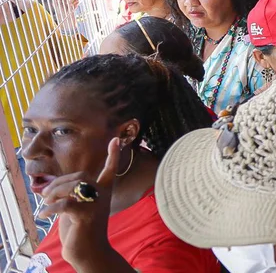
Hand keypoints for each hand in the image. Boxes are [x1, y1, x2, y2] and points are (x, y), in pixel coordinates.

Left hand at [41, 139, 120, 267]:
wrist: (87, 251)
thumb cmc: (80, 229)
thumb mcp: (76, 207)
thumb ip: (70, 194)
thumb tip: (48, 187)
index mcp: (103, 192)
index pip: (110, 170)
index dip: (113, 155)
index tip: (116, 139)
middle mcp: (102, 196)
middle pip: (81, 176)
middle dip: (59, 182)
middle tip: (45, 194)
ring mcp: (95, 206)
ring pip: (74, 187)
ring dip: (54, 193)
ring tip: (45, 202)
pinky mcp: (86, 216)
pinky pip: (65, 204)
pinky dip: (50, 208)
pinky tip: (43, 215)